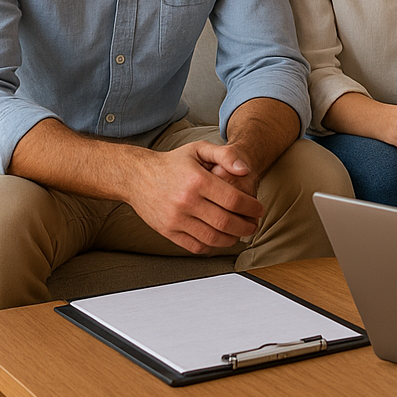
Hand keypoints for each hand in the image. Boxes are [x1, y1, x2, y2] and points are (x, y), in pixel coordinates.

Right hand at [128, 141, 264, 253]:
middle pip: (226, 222)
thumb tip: (245, 169)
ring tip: (240, 234)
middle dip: (246, 227)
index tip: (259, 209)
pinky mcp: (167, 231)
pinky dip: (211, 247)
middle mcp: (187, 201)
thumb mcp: (199, 149)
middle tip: (254, 225)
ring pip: (212, 238)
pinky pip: (194, 246)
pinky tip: (219, 239)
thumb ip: (225, 155)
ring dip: (231, 239)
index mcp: (198, 180)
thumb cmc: (173, 162)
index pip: (233, 200)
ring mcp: (176, 219)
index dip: (251, 207)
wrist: (137, 176)